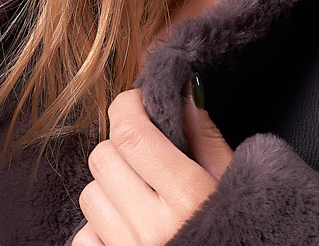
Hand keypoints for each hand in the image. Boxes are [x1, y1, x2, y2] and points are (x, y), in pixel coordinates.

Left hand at [72, 82, 233, 245]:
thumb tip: (181, 88)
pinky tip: (128, 230)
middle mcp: (153, 227)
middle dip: (121, 148)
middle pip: (103, 158)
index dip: (126, 107)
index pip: (130, 133)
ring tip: (139, 198)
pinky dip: (100, 229)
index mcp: (187, 196)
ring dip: (110, 189)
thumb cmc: (235, 229)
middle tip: (144, 156)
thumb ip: (203, 134)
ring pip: (89, 194)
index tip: (137, 103)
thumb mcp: (231, 181)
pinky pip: (83, 236)